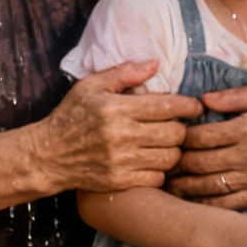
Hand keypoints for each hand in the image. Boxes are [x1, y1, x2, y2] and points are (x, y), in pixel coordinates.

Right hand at [36, 61, 201, 195]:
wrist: (50, 154)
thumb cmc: (72, 114)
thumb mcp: (92, 85)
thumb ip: (125, 73)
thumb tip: (155, 64)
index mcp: (117, 108)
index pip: (166, 106)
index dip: (188, 106)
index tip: (196, 106)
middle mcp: (121, 136)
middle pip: (174, 133)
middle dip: (182, 127)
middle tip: (179, 124)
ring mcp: (121, 162)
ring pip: (169, 157)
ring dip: (174, 149)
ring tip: (168, 142)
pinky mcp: (120, 182)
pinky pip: (157, 178)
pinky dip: (161, 169)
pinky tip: (154, 159)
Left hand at [170, 85, 246, 209]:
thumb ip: (234, 97)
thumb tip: (203, 99)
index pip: (203, 136)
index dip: (181, 137)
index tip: (168, 134)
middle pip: (202, 164)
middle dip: (178, 164)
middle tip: (160, 161)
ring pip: (213, 188)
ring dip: (188, 187)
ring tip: (169, 184)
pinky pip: (233, 205)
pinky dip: (211, 204)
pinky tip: (196, 201)